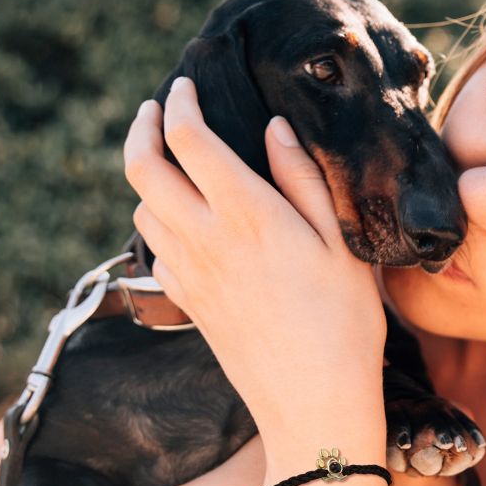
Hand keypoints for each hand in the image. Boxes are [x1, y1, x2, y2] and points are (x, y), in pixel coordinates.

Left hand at [123, 77, 387, 441]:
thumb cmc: (343, 321)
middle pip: (143, 169)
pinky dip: (158, 224)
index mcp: (247, 215)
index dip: (180, 103)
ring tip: (173, 162)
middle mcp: (205, 240)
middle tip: (155, 109)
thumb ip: (303, 179)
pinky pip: (154, 251)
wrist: (313, 401)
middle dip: (142, 129)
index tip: (185, 84)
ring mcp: (190, 274)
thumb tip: (274, 128)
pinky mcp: (188, 303)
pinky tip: (186, 225)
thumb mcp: (340, 243)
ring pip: (142, 209)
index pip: (190, 141)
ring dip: (148, 176)